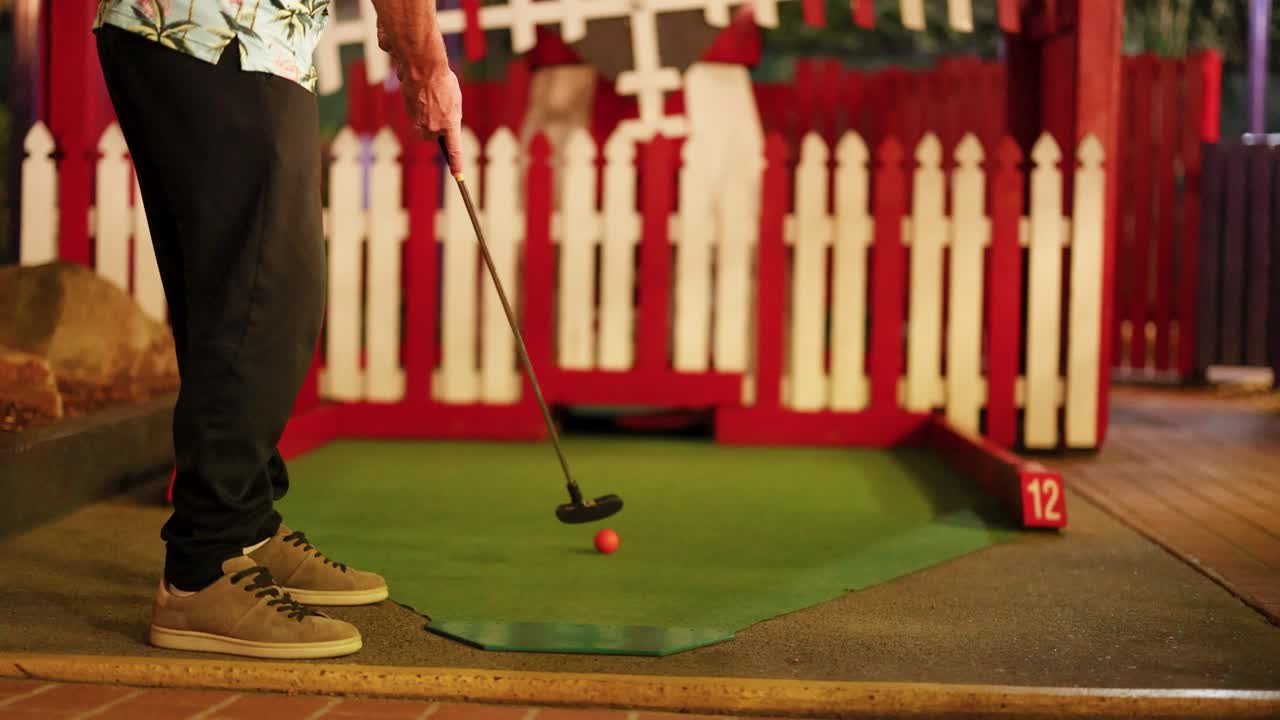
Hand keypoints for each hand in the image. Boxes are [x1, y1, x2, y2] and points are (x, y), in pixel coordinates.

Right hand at [392, 56, 462, 175]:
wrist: (422, 67)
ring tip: (429, 99)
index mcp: (450, 124)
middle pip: (433, 136)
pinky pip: (414, 116)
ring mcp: (419, 122)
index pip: (454, 150)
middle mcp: (434, 127)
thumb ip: (451, 114)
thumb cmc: (442, 80)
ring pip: (422, 127)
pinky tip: (420, 93)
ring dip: (425, 118)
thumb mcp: (454, 98)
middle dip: (434, 128)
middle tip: (438, 111)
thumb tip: (446, 122)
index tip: (457, 175)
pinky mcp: (408, 113)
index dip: (456, 163)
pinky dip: (417, 107)